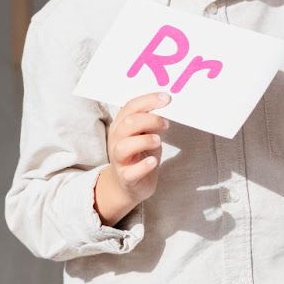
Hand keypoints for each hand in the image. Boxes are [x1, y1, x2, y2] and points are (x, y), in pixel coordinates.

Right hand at [95, 92, 169, 224]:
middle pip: (128, 123)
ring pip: (124, 146)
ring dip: (144, 140)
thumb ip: (150, 121)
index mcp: (121, 125)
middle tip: (166, 124)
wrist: (129, 185)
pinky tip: (153, 161)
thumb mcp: (145, 134)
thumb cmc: (139, 155)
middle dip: (150, 119)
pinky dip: (143, 166)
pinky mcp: (126, 177)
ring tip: (158, 140)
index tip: (167, 99)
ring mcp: (119, 160)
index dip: (148, 101)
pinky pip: (131, 172)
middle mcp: (117, 140)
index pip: (130, 107)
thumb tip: (166, 105)